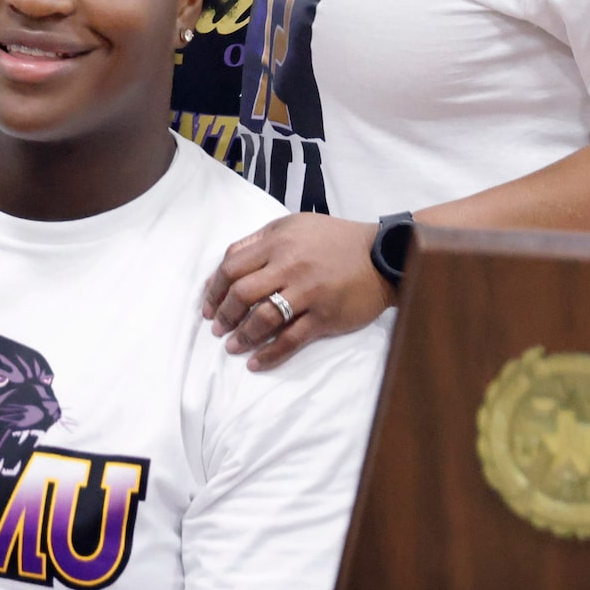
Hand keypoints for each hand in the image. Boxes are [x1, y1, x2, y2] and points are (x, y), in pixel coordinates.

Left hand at [201, 213, 391, 368]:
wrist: (382, 254)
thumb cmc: (334, 239)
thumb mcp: (293, 226)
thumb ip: (259, 240)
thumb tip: (225, 264)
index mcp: (277, 243)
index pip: (231, 266)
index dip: (214, 289)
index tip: (207, 305)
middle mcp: (289, 266)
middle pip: (242, 293)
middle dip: (223, 314)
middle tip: (216, 328)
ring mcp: (308, 292)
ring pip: (264, 318)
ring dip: (242, 335)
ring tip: (231, 346)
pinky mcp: (325, 316)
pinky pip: (291, 339)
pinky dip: (270, 354)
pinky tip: (255, 363)